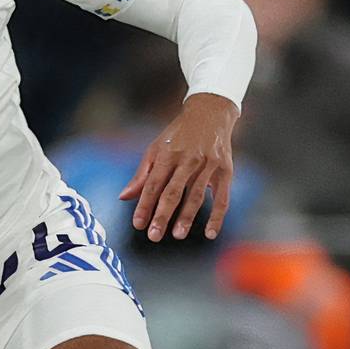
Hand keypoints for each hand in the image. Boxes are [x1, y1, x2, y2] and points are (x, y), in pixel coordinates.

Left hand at [120, 92, 238, 240]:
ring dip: (187, 217)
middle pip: (173, 192)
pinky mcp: (225, 170)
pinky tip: (209, 233)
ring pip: (196, 195)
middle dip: (162, 215)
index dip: (144, 205)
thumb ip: (142, 175)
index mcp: (167, 154)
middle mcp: (188, 160)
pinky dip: (218, 216)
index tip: (137, 224)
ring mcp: (208, 165)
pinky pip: (222, 197)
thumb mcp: (156, 148)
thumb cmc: (177, 135)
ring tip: (177, 235)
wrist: (210, 113)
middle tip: (154, 236)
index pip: (153, 184)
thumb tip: (123, 197)